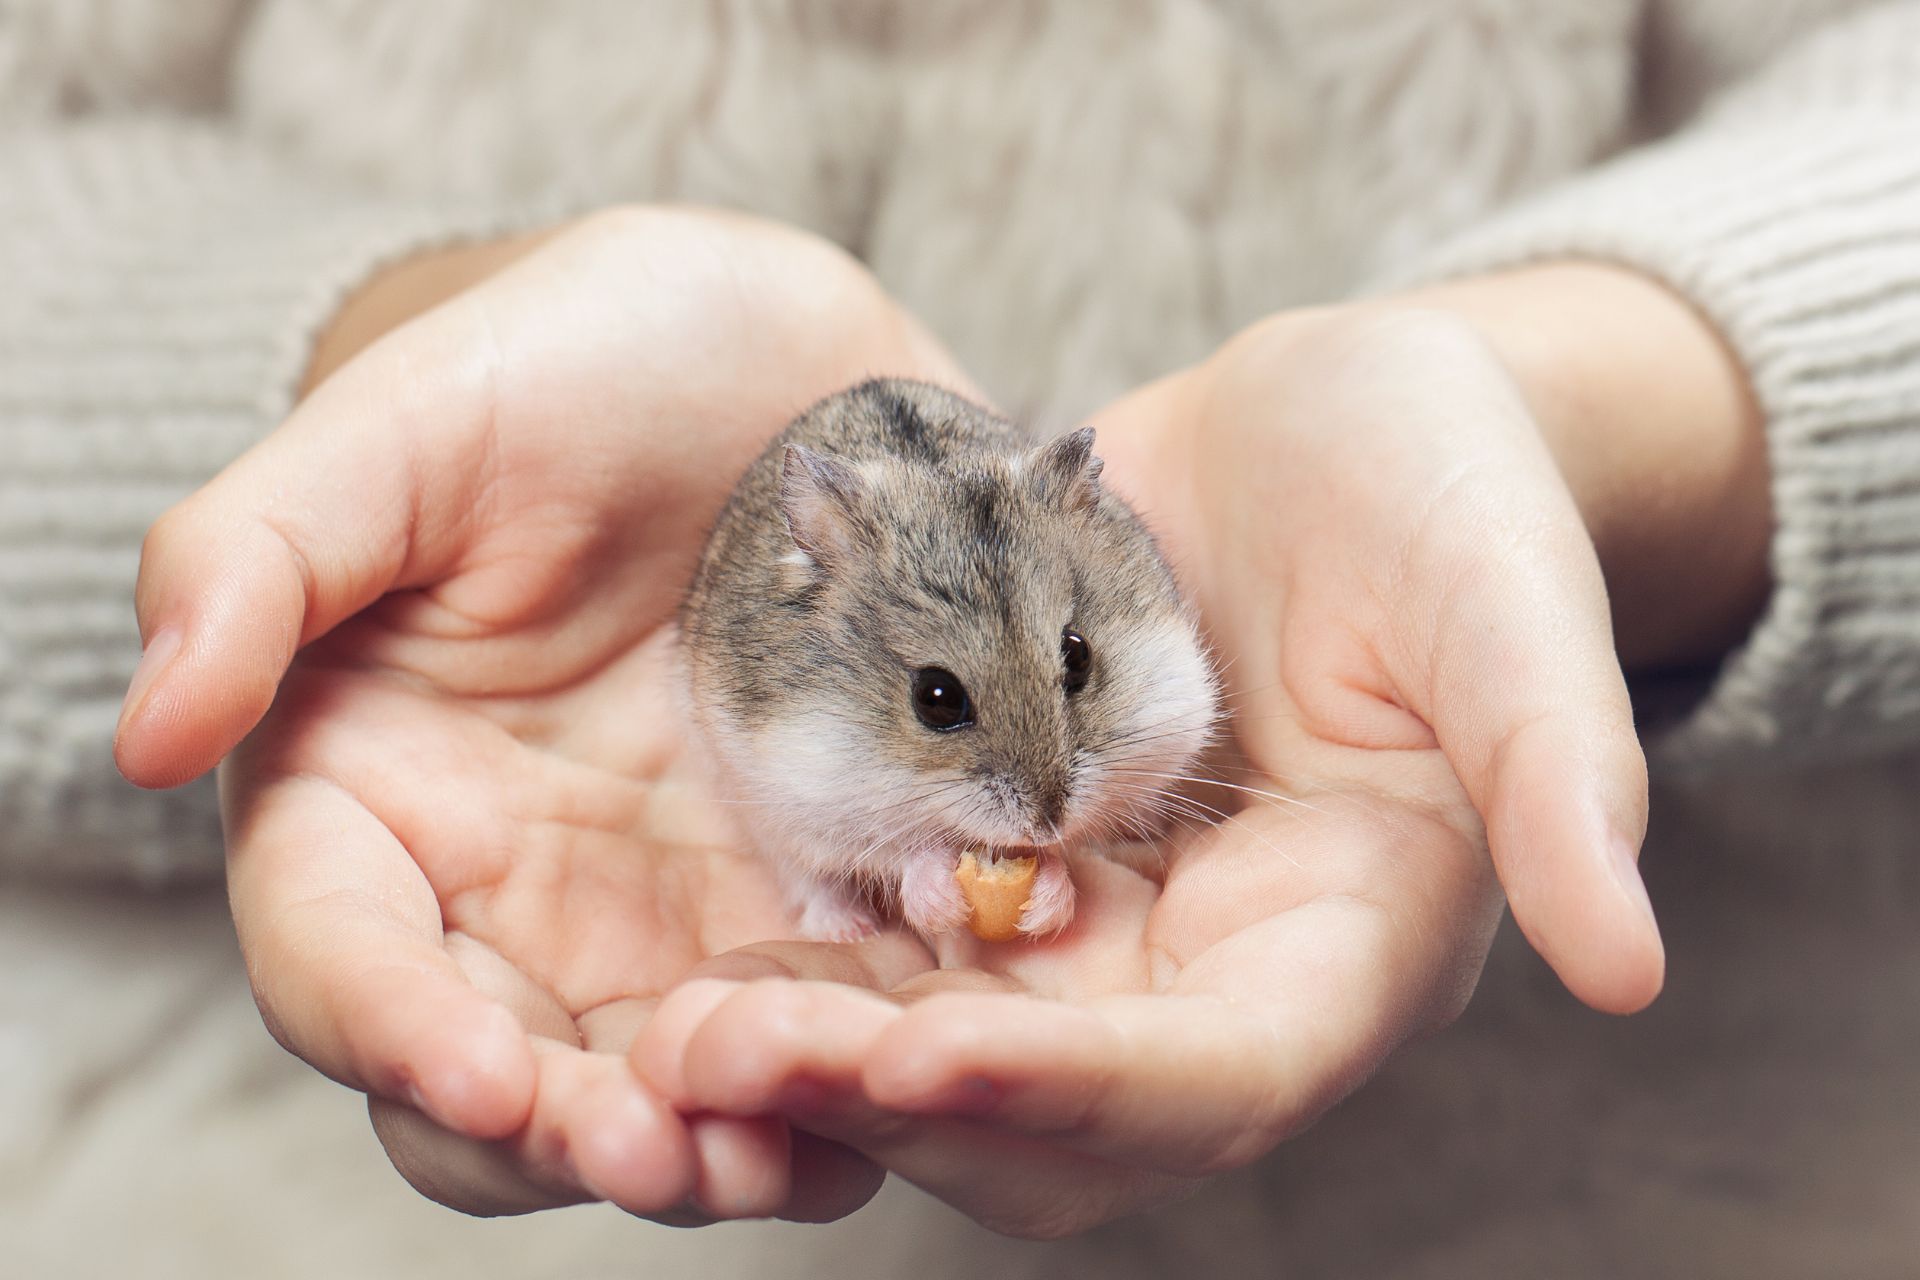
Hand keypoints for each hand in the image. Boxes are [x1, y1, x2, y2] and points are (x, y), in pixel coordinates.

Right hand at [115, 206, 976, 1221]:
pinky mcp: (804, 884)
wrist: (767, 352)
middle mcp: (510, 877)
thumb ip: (255, 561)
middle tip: (671, 1157)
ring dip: (728, 1136)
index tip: (489, 1081)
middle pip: (511, 1072)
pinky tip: (916, 1071)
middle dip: (580, 1138)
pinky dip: (857, 1061)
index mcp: (373, 791)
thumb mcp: (406, 425)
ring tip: (800, 1150)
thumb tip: (151, 728)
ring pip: (670, 1077)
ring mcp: (667, 895)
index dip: (401, 1036)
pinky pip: (822, 1010)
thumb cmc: (562, 362)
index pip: (345, 956)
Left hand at [630, 266, 1767, 1235]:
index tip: (933, 1062)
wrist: (1325, 433)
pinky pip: (892, 951)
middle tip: (729, 1059)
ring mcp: (1097, 927)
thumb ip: (1564, 769)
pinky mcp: (1002, 858)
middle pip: (1055, 1111)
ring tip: (670, 1036)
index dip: (1086, 1092)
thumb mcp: (1503, 601)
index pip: (1226, 1074)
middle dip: (899, 1101)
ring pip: (948, 1056)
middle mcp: (1208, 972)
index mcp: (1345, 943)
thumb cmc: (1443, 497)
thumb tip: (1631, 967)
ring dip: (817, 1063)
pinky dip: (802, 970)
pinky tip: (688, 953)